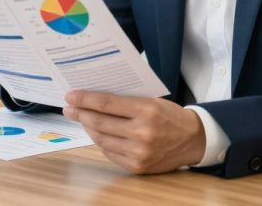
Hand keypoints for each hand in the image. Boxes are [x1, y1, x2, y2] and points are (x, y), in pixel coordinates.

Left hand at [63, 90, 205, 173]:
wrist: (193, 140)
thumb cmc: (170, 116)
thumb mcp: (151, 101)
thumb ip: (126, 101)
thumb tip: (95, 98)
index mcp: (146, 110)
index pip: (107, 103)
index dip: (85, 99)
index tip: (70, 96)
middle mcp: (142, 132)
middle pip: (100, 122)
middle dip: (80, 114)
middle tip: (68, 108)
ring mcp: (139, 152)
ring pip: (102, 139)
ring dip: (88, 128)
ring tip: (81, 119)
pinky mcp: (137, 166)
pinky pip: (110, 153)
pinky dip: (101, 142)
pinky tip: (96, 133)